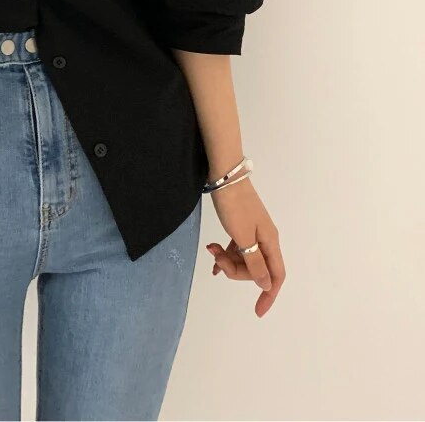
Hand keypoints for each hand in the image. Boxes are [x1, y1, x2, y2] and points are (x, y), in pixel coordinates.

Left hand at [205, 177, 284, 317]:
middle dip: (236, 270)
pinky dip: (226, 253)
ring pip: (244, 258)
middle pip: (256, 268)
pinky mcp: (241, 226)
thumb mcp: (243, 236)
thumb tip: (268, 285)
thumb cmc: (234, 205)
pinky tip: (213, 254)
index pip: (276, 275)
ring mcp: (253, 232)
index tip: (257, 311)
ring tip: (210, 249)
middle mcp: (265, 238)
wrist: (224, 175)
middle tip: (216, 259)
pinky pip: (237, 248)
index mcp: (270, 241)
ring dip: (227, 260)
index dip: (269, 295)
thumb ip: (254, 262)